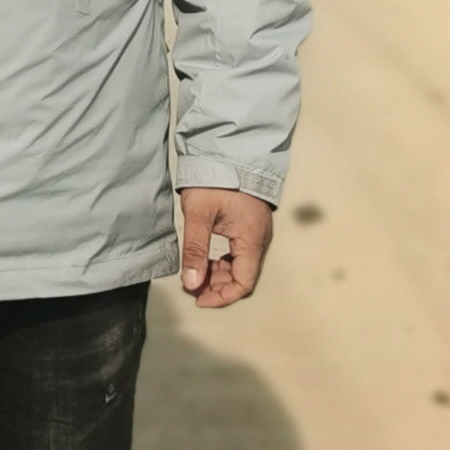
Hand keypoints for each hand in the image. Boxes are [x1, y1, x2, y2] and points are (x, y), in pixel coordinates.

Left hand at [177, 188, 271, 307]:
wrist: (229, 151)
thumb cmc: (215, 180)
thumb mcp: (198, 214)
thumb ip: (194, 250)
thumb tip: (191, 282)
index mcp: (251, 241)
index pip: (243, 284)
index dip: (221, 297)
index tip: (197, 297)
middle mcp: (259, 241)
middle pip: (242, 278)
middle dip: (217, 287)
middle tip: (190, 285)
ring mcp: (256, 234)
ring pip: (240, 267)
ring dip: (218, 275)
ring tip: (194, 273)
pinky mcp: (249, 227)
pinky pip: (239, 254)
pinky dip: (222, 263)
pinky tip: (205, 259)